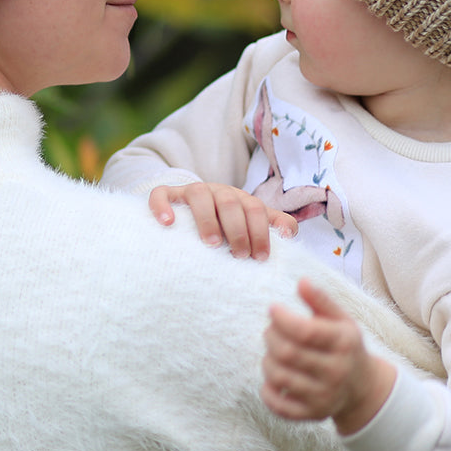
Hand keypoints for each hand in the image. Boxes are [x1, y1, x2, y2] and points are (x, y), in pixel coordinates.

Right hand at [150, 182, 296, 259]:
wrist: (192, 209)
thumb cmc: (227, 225)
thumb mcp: (252, 223)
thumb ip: (274, 226)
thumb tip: (288, 234)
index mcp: (241, 200)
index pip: (255, 209)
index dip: (260, 232)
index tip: (260, 257)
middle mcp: (218, 192)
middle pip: (230, 202)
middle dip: (238, 229)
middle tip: (239, 255)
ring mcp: (192, 192)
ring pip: (198, 194)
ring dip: (206, 218)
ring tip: (211, 243)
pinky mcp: (168, 195)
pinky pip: (162, 194)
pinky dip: (163, 205)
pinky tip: (167, 222)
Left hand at [261, 278, 396, 433]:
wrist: (363, 388)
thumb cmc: (346, 346)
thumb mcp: (341, 319)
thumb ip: (321, 300)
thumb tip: (302, 281)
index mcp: (343, 343)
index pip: (305, 331)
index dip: (282, 318)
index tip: (273, 309)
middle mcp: (336, 372)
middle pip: (287, 353)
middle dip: (271, 336)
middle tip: (270, 329)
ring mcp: (324, 397)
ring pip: (279, 376)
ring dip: (267, 359)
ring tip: (272, 350)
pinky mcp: (312, 415)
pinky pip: (279, 407)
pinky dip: (267, 391)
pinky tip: (271, 378)